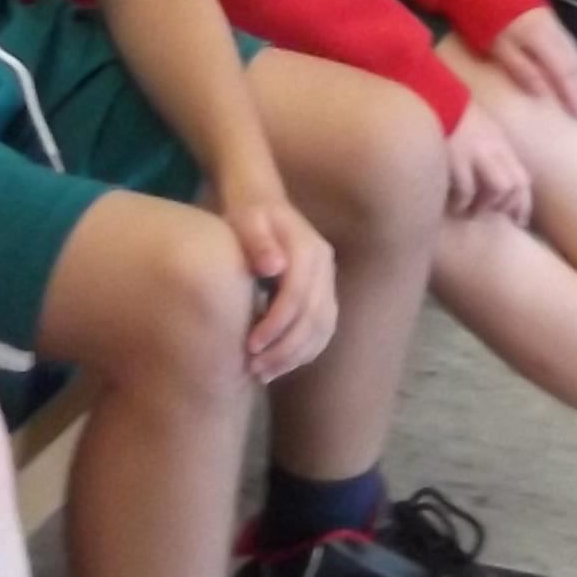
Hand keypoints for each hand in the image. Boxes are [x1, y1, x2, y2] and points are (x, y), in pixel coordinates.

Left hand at [224, 189, 339, 382]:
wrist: (264, 204)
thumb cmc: (249, 215)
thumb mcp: (247, 220)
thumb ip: (257, 242)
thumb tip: (273, 268)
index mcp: (309, 248)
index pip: (298, 295)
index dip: (276, 324)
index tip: (249, 346)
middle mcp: (326, 266)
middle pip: (314, 317)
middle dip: (285, 349)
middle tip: (253, 368)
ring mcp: (329, 281)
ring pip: (323, 328)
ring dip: (295, 356)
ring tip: (262, 372)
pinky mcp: (325, 295)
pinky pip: (323, 330)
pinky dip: (305, 352)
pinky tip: (279, 365)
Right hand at [439, 101, 534, 224]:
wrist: (428, 93)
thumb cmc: (449, 113)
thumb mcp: (476, 127)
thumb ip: (487, 150)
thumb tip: (493, 181)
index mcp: (499, 142)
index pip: (522, 178)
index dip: (522, 204)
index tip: (518, 221)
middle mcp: (492, 148)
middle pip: (514, 186)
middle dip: (506, 208)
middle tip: (492, 217)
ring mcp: (474, 153)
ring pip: (496, 190)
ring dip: (483, 206)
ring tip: (468, 209)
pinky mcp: (454, 158)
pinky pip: (466, 191)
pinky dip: (461, 202)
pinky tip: (451, 203)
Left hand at [475, 8, 576, 123]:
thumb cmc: (485, 20)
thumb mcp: (498, 46)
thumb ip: (520, 67)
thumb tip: (541, 93)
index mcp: (543, 36)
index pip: (567, 70)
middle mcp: (556, 30)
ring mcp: (555, 25)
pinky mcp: (551, 24)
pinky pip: (570, 50)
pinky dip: (575, 69)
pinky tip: (573, 81)